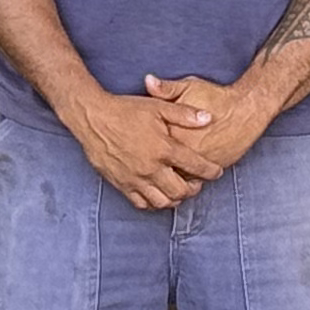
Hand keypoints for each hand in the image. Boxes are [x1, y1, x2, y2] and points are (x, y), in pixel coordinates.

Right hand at [72, 83, 217, 211]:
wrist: (93, 118)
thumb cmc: (125, 110)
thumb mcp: (158, 107)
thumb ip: (185, 114)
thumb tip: (209, 118)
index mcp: (163, 148)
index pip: (196, 166)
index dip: (211, 171)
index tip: (216, 172)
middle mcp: (151, 167)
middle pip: (181, 190)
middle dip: (194, 189)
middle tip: (196, 183)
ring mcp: (135, 178)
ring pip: (162, 201)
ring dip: (175, 199)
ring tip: (178, 190)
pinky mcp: (121, 184)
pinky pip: (142, 203)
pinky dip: (153, 203)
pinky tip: (157, 194)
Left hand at [144, 71, 279, 183]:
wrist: (247, 109)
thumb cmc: (217, 97)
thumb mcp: (188, 87)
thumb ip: (166, 88)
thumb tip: (147, 81)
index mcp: (173, 131)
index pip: (149, 145)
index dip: (142, 145)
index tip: (139, 144)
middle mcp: (184, 150)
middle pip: (159, 165)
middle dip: (153, 165)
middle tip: (148, 161)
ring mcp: (198, 161)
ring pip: (176, 177)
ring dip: (169, 176)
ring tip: (163, 171)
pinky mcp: (211, 168)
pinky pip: (193, 180)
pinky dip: (186, 179)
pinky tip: (181, 173)